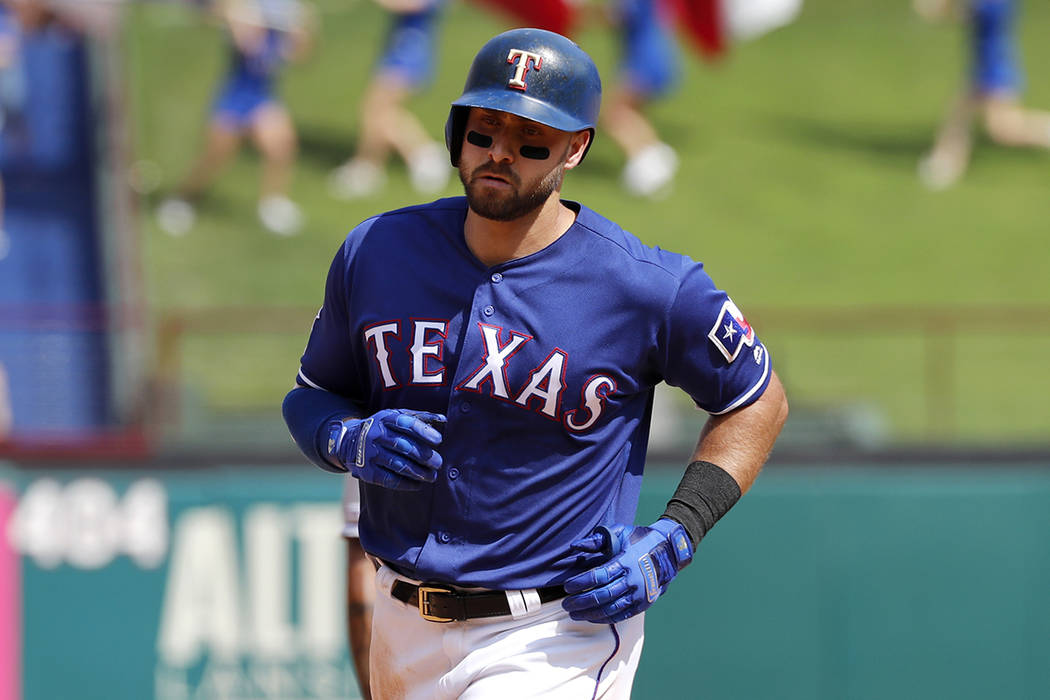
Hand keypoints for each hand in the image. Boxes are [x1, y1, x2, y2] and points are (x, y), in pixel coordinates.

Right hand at [326, 409, 445, 490]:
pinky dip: (405, 483)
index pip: (406, 424)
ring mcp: (369, 453)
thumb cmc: (383, 428)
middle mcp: (375, 435)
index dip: (424, 432)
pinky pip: (389, 479)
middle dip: (424, 456)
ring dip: (418, 472)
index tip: (438, 441)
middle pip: (404, 446)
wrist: (350, 441)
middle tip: (438, 463)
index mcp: (385, 419)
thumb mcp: (395, 417)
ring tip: (432, 476)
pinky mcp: (367, 471)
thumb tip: (443, 419)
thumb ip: (419, 417)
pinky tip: (417, 484)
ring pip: (398, 464)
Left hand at [561, 518, 692, 623]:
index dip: (581, 583)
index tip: (567, 587)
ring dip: (589, 613)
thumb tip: (575, 546)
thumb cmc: (640, 539)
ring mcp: (640, 594)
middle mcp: (633, 580)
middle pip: (602, 595)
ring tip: (573, 614)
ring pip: (611, 609)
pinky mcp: (643, 604)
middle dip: (581, 601)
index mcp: (626, 562)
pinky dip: (605, 618)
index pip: (599, 576)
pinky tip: (591, 617)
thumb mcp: (620, 532)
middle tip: (566, 603)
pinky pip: (621, 615)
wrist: (670, 551)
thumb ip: (597, 539)